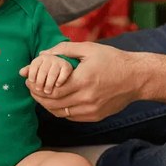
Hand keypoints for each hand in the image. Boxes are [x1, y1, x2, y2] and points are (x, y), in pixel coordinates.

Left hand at [24, 42, 165, 121]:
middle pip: (53, 103)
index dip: (36, 87)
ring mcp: (91, 110)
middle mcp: (86, 99)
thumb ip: (64, 50)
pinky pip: (71, 116)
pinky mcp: (96, 116)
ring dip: (47, 104)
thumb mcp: (88, 49)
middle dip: (38, 96)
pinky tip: (56, 100)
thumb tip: (43, 54)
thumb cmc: (112, 60)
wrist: (137, 78)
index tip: (29, 80)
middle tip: (31, 88)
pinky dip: (60, 110)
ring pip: (60, 112)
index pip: (51, 90)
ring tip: (41, 94)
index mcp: (83, 81)